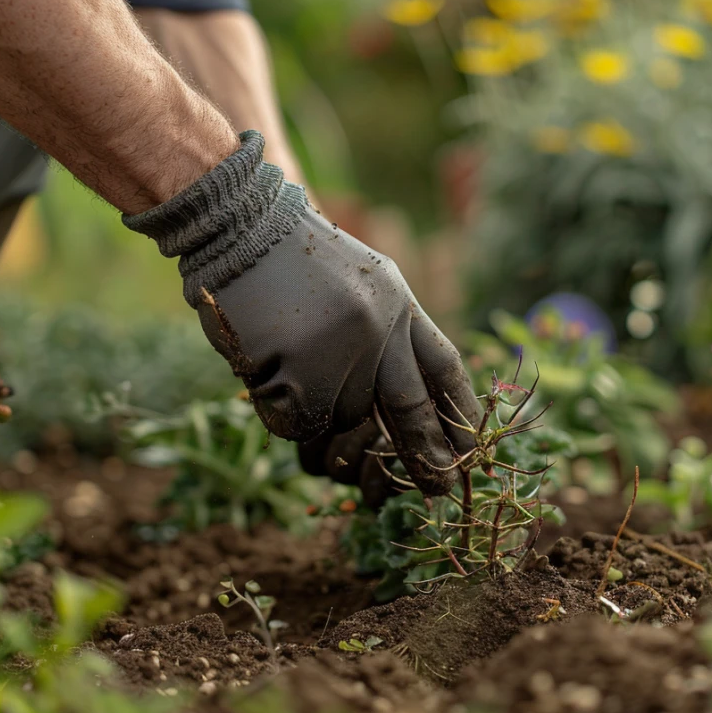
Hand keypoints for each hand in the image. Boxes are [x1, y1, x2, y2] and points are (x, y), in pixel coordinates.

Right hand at [124, 131, 481, 497]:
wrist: (240, 224)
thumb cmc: (297, 258)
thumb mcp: (364, 282)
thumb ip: (388, 334)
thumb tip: (406, 413)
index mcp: (398, 303)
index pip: (443, 366)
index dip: (460, 412)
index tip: (471, 453)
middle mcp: (377, 329)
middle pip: (408, 409)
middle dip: (424, 454)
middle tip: (438, 488)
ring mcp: (336, 349)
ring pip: (341, 421)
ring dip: (322, 412)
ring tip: (296, 366)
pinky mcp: (293, 367)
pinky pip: (296, 422)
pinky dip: (283, 410)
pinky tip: (269, 370)